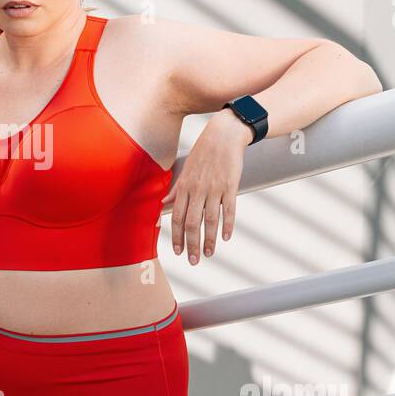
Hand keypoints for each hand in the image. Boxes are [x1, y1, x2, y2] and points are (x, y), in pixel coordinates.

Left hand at [161, 110, 249, 263]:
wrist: (224, 134)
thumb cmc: (203, 152)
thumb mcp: (186, 170)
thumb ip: (176, 190)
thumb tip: (163, 204)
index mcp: (185, 186)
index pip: (177, 217)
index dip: (176, 236)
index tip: (177, 251)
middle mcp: (198, 189)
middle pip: (192, 222)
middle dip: (191, 244)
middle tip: (193, 261)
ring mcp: (215, 188)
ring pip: (210, 219)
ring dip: (209, 239)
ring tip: (209, 254)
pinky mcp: (231, 185)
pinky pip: (229, 209)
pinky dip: (228, 224)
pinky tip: (226, 237)